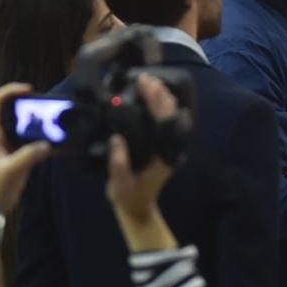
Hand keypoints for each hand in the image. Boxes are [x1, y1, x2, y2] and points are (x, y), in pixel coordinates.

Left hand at [0, 82, 52, 216]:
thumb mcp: (9, 170)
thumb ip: (28, 156)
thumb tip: (47, 145)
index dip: (10, 91)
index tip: (29, 90)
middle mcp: (0, 136)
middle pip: (13, 111)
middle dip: (29, 105)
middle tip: (47, 106)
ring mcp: (10, 147)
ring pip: (24, 127)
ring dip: (38, 123)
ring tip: (55, 121)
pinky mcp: (19, 158)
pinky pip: (32, 143)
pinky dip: (44, 141)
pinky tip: (57, 143)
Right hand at [105, 77, 178, 239]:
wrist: (136, 208)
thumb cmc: (128, 196)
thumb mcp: (120, 183)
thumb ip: (119, 163)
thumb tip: (117, 139)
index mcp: (164, 157)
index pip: (165, 125)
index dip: (158, 105)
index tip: (148, 88)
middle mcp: (169, 149)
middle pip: (170, 117)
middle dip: (160, 96)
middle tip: (147, 79)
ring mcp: (166, 148)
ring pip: (169, 119)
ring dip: (161, 99)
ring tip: (150, 82)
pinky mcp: (160, 147)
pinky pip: (163, 124)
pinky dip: (159, 108)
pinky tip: (152, 96)